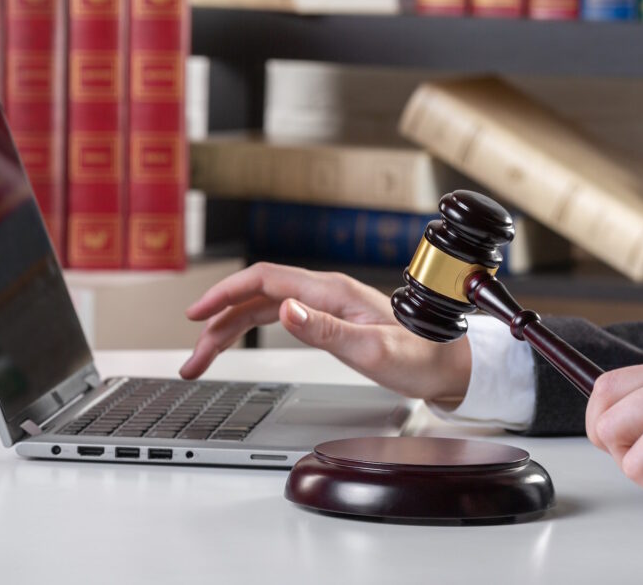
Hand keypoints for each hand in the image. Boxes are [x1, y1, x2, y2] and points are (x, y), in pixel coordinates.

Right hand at [180, 262, 471, 400]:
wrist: (449, 363)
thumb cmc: (420, 356)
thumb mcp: (373, 351)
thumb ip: (327, 330)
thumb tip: (285, 311)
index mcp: (331, 291)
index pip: (264, 280)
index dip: (224, 293)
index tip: (195, 314)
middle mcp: (325, 291)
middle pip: (255, 295)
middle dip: (217, 322)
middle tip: (193, 359)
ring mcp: (326, 303)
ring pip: (262, 307)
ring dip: (228, 330)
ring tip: (203, 360)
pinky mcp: (329, 317)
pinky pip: (277, 316)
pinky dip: (249, 329)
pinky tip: (236, 343)